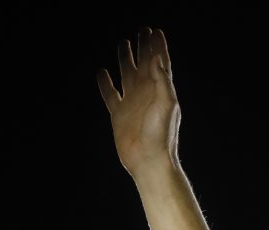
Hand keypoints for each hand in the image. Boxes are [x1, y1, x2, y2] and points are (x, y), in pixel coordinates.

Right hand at [96, 27, 179, 174]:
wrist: (148, 160)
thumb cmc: (161, 135)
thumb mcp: (166, 105)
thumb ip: (162, 81)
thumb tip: (156, 59)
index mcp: (160, 90)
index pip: (160, 63)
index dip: (158, 47)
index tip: (156, 32)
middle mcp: (146, 93)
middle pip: (144, 64)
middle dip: (144, 47)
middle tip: (142, 31)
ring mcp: (132, 103)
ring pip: (127, 74)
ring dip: (125, 59)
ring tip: (123, 43)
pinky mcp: (119, 114)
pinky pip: (110, 93)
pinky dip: (105, 83)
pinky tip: (102, 72)